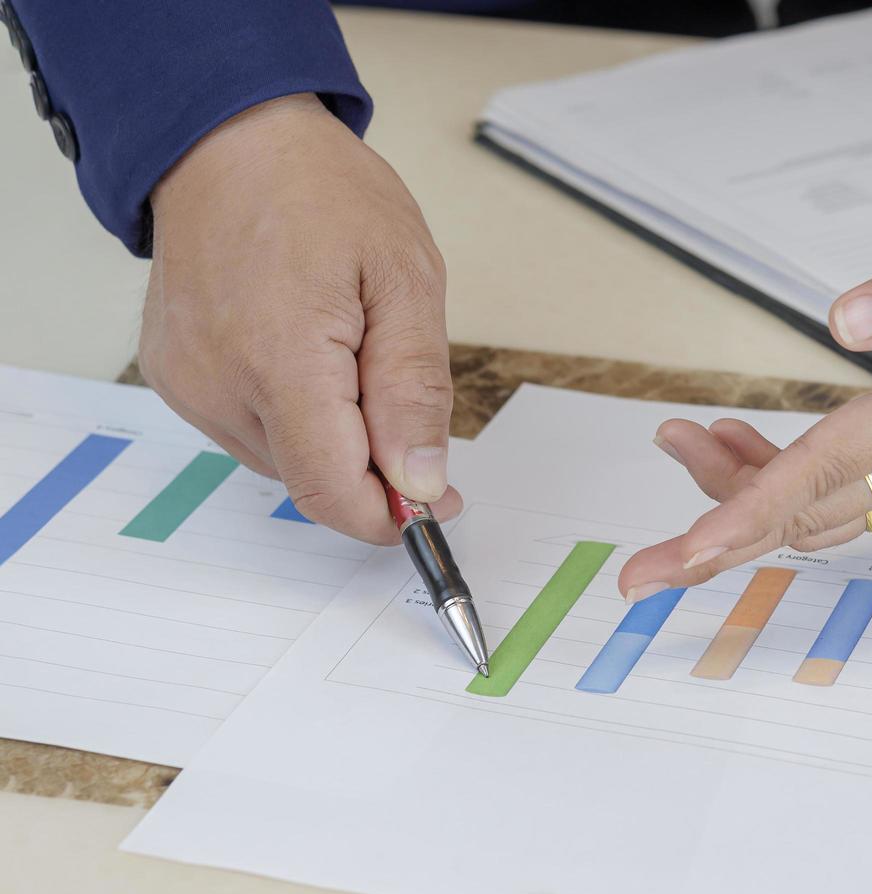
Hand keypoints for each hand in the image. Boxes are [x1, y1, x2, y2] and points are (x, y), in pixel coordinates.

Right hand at [139, 93, 460, 544]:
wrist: (227, 138)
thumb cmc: (322, 194)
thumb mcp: (406, 279)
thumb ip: (413, 390)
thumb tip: (420, 481)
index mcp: (281, 362)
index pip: (333, 493)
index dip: (391, 515)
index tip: (436, 498)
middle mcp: (219, 385)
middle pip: (312, 481)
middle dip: (371, 464)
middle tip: (400, 388)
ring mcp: (189, 384)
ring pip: (284, 460)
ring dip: (332, 435)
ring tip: (347, 347)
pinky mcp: (176, 378)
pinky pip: (252, 429)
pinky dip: (293, 412)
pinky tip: (305, 350)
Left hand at [616, 206, 871, 599]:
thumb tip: (839, 317)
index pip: (822, 473)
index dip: (742, 514)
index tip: (680, 560)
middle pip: (803, 514)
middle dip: (717, 537)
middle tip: (639, 568)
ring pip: (814, 508)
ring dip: (740, 494)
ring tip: (679, 436)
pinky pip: (837, 490)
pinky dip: (778, 480)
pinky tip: (739, 441)